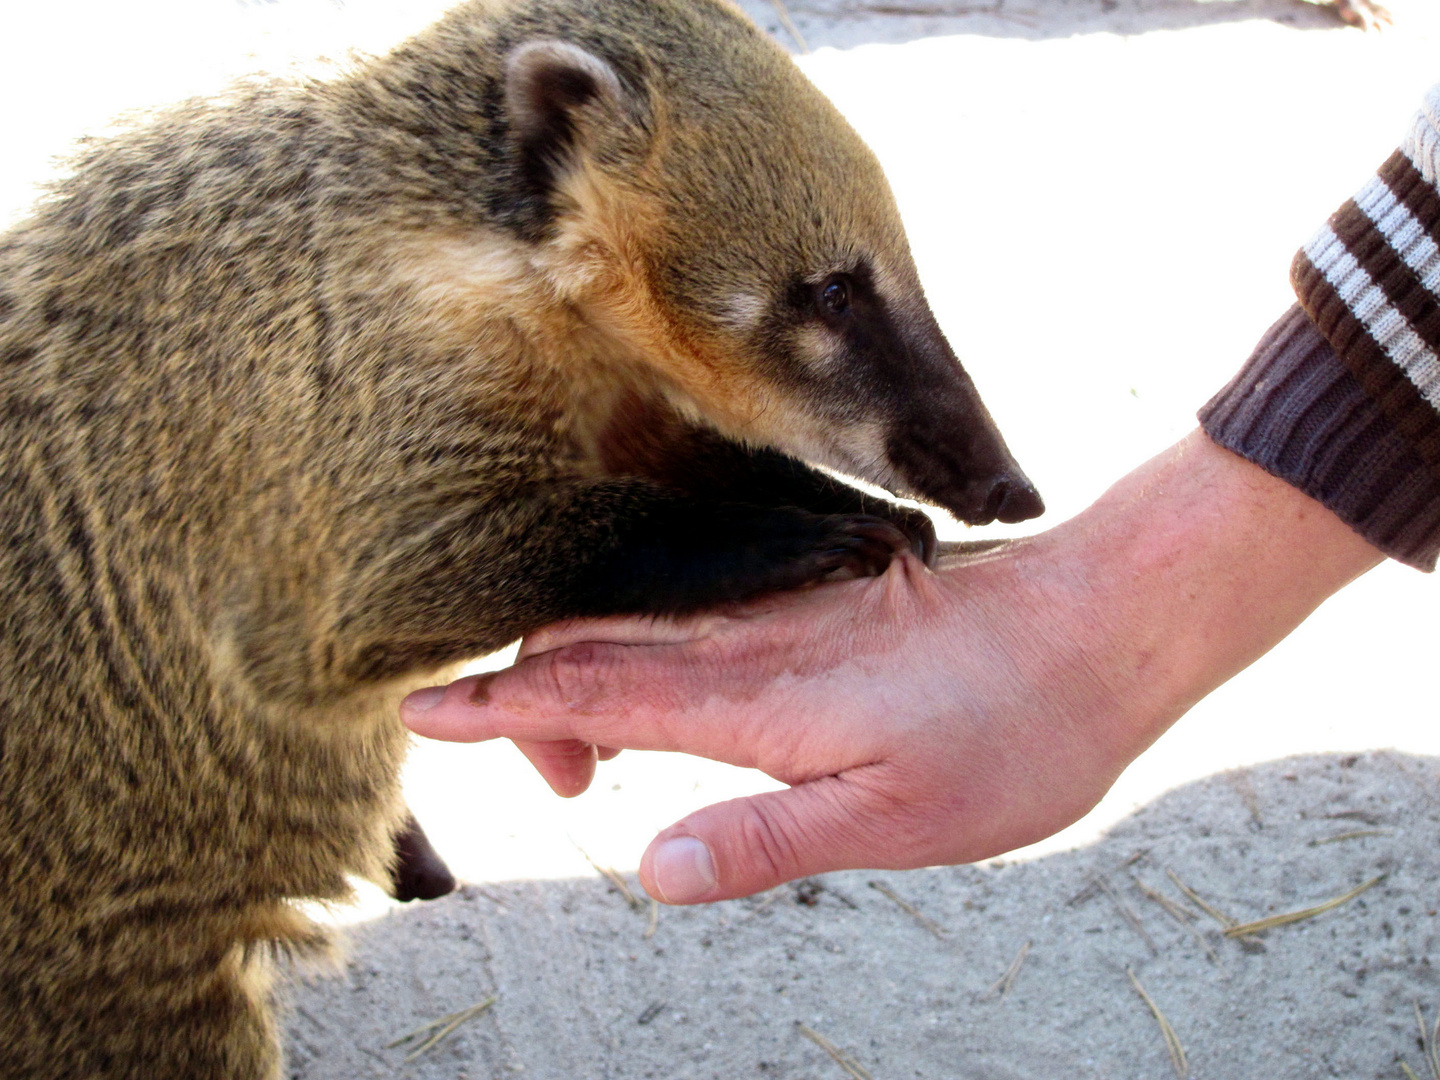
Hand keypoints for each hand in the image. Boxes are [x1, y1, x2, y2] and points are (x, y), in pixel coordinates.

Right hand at [403, 432, 1382, 902]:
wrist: (1098, 630)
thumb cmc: (1013, 734)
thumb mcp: (898, 821)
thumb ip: (767, 839)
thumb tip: (652, 866)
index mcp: (754, 699)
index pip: (591, 695)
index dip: (500, 709)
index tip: (425, 712)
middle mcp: (750, 641)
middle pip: (590, 647)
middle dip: (524, 700)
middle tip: (545, 783)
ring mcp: (779, 613)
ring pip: (634, 626)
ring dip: (577, 675)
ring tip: (581, 751)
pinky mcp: (809, 604)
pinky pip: (688, 618)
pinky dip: (637, 653)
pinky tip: (663, 696)